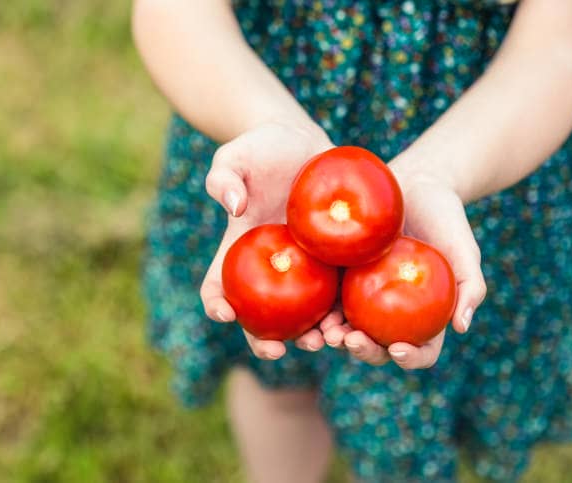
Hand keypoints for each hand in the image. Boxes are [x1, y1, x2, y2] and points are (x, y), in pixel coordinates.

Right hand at [200, 120, 336, 359]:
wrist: (303, 142)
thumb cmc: (262, 147)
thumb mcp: (236, 155)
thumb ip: (224, 177)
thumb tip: (234, 207)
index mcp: (238, 250)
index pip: (217, 285)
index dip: (215, 304)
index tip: (223, 313)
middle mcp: (269, 269)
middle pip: (260, 317)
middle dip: (264, 341)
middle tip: (278, 350)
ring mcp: (303, 269)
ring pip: (303, 316)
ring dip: (310, 336)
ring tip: (323, 341)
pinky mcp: (335, 262)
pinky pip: (338, 293)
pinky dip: (344, 313)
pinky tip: (356, 321)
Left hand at [322, 166, 486, 369]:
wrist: (413, 183)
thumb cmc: (445, 217)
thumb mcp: (464, 248)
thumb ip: (471, 286)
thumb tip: (462, 327)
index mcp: (426, 315)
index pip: (421, 349)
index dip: (410, 358)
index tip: (397, 349)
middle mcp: (393, 313)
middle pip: (379, 347)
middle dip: (364, 352)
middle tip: (350, 341)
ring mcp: (365, 297)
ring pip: (348, 329)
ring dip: (335, 339)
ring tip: (326, 334)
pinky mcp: (341, 278)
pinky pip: (328, 299)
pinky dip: (319, 312)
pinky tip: (312, 311)